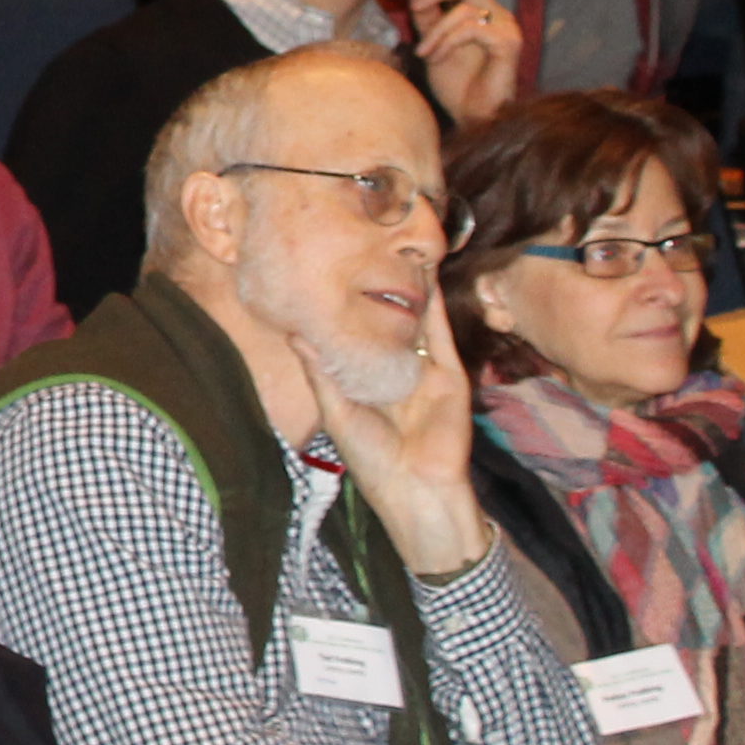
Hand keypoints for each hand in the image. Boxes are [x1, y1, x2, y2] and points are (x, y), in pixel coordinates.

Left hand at [297, 282, 488, 579]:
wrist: (416, 490)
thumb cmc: (373, 460)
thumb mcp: (338, 411)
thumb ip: (321, 372)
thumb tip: (295, 333)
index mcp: (369, 383)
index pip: (357, 339)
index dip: (346, 312)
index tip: (328, 277)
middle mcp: (397, 373)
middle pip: (388, 325)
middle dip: (380, 294)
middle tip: (366, 254)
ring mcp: (424, 373)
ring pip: (416, 324)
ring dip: (411, 293)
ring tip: (400, 255)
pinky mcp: (449, 377)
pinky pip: (439, 336)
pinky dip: (435, 308)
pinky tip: (426, 280)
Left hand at [411, 0, 522, 130]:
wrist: (473, 118)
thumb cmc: (456, 86)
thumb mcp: (433, 44)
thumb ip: (427, 19)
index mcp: (482, 11)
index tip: (411, 2)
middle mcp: (498, 14)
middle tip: (414, 7)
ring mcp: (507, 27)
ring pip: (465, 7)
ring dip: (436, 29)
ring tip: (424, 52)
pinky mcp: (509, 43)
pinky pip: (471, 29)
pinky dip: (447, 42)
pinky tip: (436, 59)